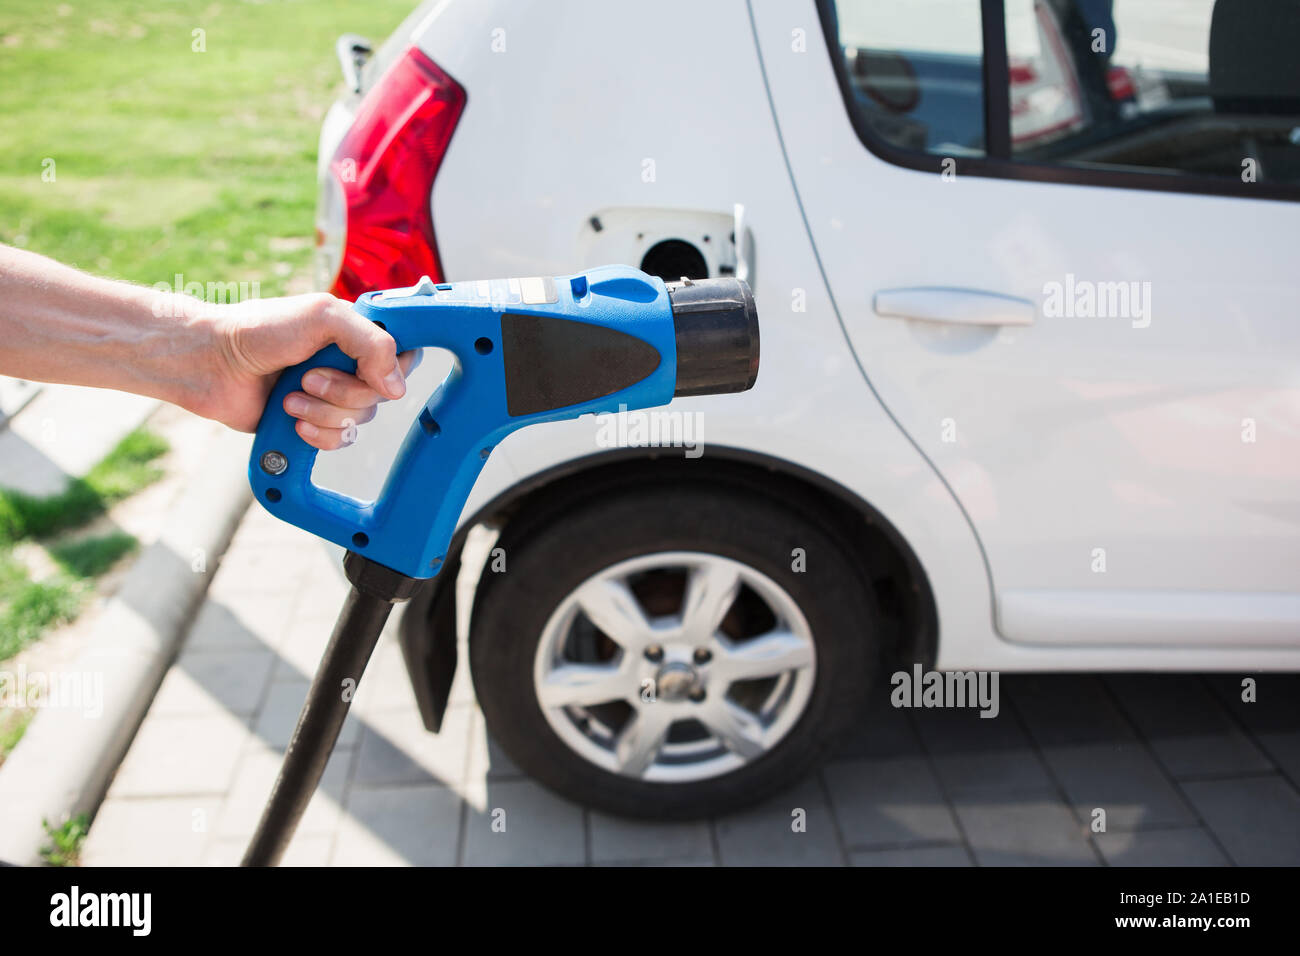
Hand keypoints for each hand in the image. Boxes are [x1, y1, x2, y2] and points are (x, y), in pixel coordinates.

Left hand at [202, 293, 417, 449]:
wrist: (213, 364)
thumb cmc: (260, 329)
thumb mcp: (323, 317)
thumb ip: (372, 343)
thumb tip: (397, 388)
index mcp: (357, 334)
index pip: (404, 355)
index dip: (394, 367)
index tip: (369, 367)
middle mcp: (349, 365)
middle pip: (382, 395)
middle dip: (344, 391)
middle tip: (308, 377)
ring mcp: (332, 395)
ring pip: (360, 420)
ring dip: (323, 412)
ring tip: (290, 397)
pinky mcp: (314, 421)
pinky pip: (340, 441)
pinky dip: (318, 434)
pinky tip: (293, 420)